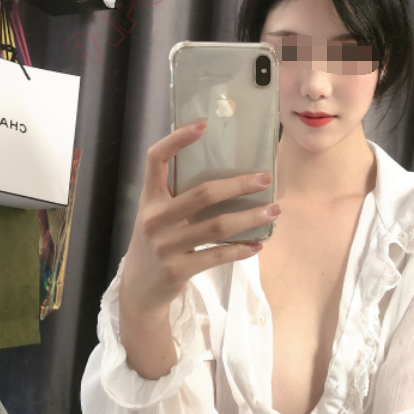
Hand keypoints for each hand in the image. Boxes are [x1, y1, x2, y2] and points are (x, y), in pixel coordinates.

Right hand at [119, 119, 278, 316]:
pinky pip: (217, 256)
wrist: (139, 289)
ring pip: (217, 225)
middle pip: (203, 193)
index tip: (204, 124)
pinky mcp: (177, 269)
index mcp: (149, 198)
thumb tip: (228, 172)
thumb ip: (178, 196)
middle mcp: (154, 219)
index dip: (177, 139)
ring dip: (251, 217)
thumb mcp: (157, 215)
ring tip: (274, 210)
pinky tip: (257, 245)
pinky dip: (240, 250)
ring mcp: (165, 245)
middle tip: (266, 179)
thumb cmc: (157, 242)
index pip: (156, 159)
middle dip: (240, 184)